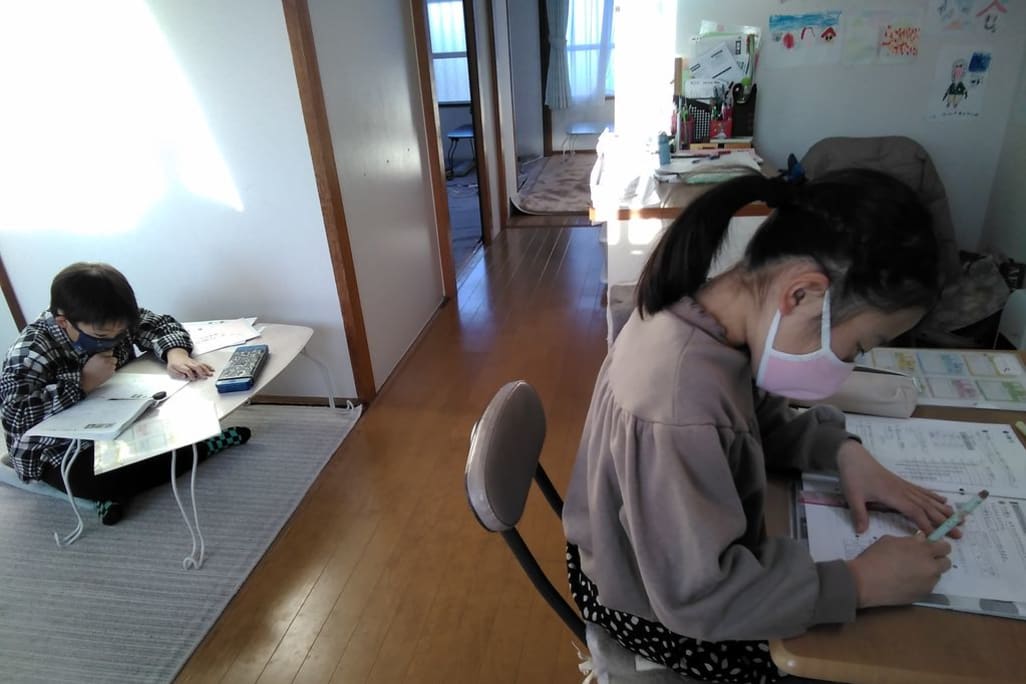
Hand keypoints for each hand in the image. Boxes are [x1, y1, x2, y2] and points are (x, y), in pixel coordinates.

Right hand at [81, 351, 116, 393]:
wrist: (87, 380)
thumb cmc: (87, 370)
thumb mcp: (91, 359)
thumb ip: (100, 355)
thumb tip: (106, 354)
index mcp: (100, 356)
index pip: (110, 352)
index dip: (108, 355)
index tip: (107, 356)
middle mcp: (106, 361)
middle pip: (114, 359)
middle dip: (111, 360)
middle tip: (106, 363)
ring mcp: (110, 367)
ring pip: (114, 365)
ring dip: (111, 366)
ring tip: (103, 369)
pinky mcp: (111, 373)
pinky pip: (113, 371)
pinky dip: (110, 371)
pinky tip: (104, 373)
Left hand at [166, 348, 213, 380]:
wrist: (175, 355)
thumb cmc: (173, 364)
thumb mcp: (171, 370)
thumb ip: (177, 374)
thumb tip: (184, 376)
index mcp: (181, 365)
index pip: (187, 370)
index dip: (191, 375)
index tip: (193, 378)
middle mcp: (188, 363)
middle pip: (196, 367)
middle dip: (201, 372)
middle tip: (205, 377)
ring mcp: (192, 362)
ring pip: (200, 365)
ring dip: (206, 370)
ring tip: (210, 374)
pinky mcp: (195, 362)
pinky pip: (202, 363)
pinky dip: (208, 366)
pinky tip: (211, 369)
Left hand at [837, 440, 958, 537]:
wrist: (853, 456)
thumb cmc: (853, 476)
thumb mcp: (852, 495)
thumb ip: (859, 513)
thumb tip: (861, 532)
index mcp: (894, 495)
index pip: (915, 512)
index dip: (927, 525)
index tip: (938, 538)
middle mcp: (903, 491)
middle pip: (928, 508)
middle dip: (944, 521)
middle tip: (960, 533)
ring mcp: (904, 486)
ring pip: (928, 499)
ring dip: (944, 510)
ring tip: (960, 519)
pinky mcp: (902, 483)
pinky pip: (922, 491)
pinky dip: (934, 496)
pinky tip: (944, 501)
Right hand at [848, 534, 951, 607]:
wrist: (865, 582)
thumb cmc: (875, 557)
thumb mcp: (890, 541)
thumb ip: (909, 540)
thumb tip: (920, 540)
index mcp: (923, 549)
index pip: (944, 547)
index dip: (937, 547)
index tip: (929, 548)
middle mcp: (931, 565)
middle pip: (946, 562)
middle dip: (937, 560)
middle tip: (923, 560)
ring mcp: (929, 582)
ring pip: (937, 575)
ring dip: (929, 572)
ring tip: (912, 572)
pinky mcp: (924, 594)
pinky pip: (928, 586)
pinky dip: (921, 583)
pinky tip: (906, 582)